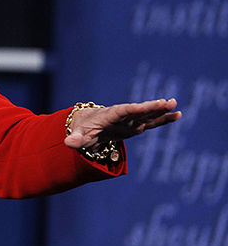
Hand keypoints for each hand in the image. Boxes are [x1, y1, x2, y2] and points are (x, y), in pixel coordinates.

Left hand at [64, 98, 180, 150]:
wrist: (85, 125)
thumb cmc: (81, 129)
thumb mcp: (77, 135)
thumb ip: (75, 139)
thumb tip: (69, 143)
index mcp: (108, 115)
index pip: (122, 111)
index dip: (134, 109)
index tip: (145, 106)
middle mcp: (122, 115)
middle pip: (138, 110)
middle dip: (152, 107)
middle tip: (167, 102)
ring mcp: (130, 120)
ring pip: (147, 115)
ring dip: (160, 111)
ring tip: (175, 105)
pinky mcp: (135, 126)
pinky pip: (151, 122)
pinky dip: (163, 119)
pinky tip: (177, 114)